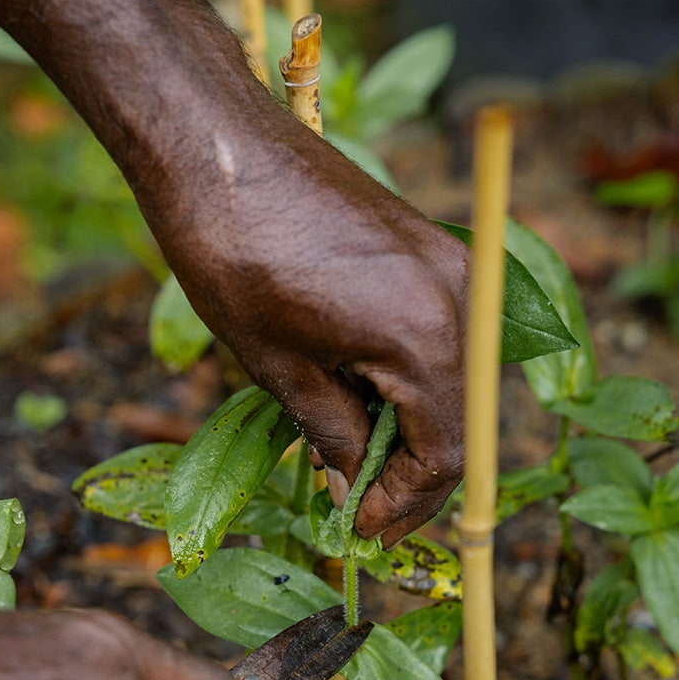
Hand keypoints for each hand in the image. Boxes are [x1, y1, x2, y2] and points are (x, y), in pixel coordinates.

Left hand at [153, 127, 471, 546]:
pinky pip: (438, 336)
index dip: (405, 506)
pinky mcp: (431, 249)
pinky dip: (406, 380)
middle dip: (410, 474)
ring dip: (408, 429)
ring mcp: (451, 269)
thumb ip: (330, 434)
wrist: (218, 146)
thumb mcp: (278, 368)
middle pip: (459, 421)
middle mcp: (460, 300)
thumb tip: (351, 482)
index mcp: (426, 335)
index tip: (363, 533)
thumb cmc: (234, 253)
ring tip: (349, 460)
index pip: (444, 454)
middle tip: (360, 512)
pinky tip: (355, 399)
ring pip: (451, 381)